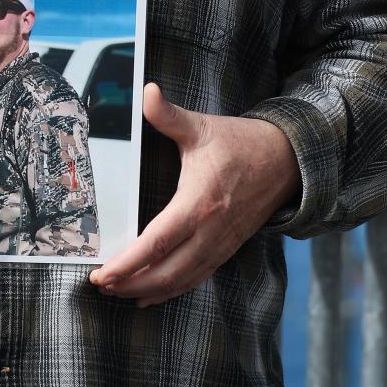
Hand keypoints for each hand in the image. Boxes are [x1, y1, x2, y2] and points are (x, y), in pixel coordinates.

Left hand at [89, 83, 299, 306]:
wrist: (286, 161)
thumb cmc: (240, 143)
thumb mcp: (202, 125)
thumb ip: (168, 114)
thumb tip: (146, 91)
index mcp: (200, 201)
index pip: (158, 241)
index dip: (129, 262)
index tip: (103, 274)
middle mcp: (210, 230)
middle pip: (166, 270)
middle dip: (130, 283)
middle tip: (99, 286)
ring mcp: (220, 243)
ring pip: (181, 279)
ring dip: (147, 290)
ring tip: (117, 293)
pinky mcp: (226, 248)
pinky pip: (196, 277)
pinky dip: (171, 290)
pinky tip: (149, 295)